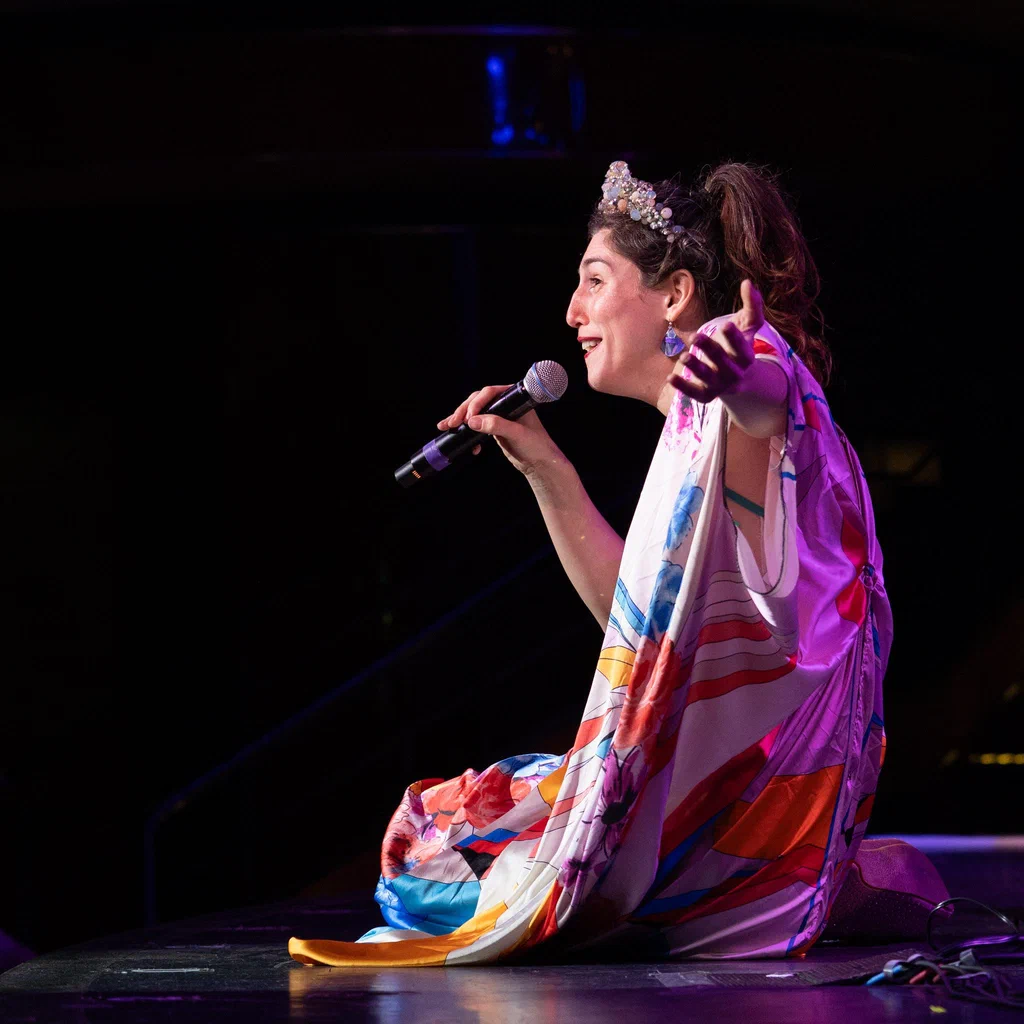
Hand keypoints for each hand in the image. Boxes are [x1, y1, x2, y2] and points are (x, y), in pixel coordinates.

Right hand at [437, 385, 563, 478]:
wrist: (540, 464)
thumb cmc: (537, 446)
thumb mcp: (517, 434)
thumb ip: (497, 425)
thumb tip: (473, 421)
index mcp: (515, 398)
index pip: (491, 393)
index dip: (477, 402)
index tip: (469, 416)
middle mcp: (506, 404)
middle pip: (478, 400)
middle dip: (464, 411)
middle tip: (454, 422)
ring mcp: (499, 415)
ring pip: (475, 412)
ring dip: (461, 419)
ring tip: (447, 426)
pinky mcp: (494, 428)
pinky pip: (476, 425)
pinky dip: (467, 431)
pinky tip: (463, 440)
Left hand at [667, 279, 764, 402]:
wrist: (739, 379)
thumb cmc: (740, 346)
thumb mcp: (747, 326)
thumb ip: (751, 305)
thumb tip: (747, 282)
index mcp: (746, 356)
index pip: (742, 348)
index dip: (734, 338)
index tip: (725, 325)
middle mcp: (734, 373)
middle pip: (723, 362)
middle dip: (710, 350)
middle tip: (696, 336)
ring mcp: (720, 385)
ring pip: (708, 378)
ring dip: (696, 368)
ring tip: (685, 357)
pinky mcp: (706, 394)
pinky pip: (694, 393)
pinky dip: (683, 387)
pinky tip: (671, 377)